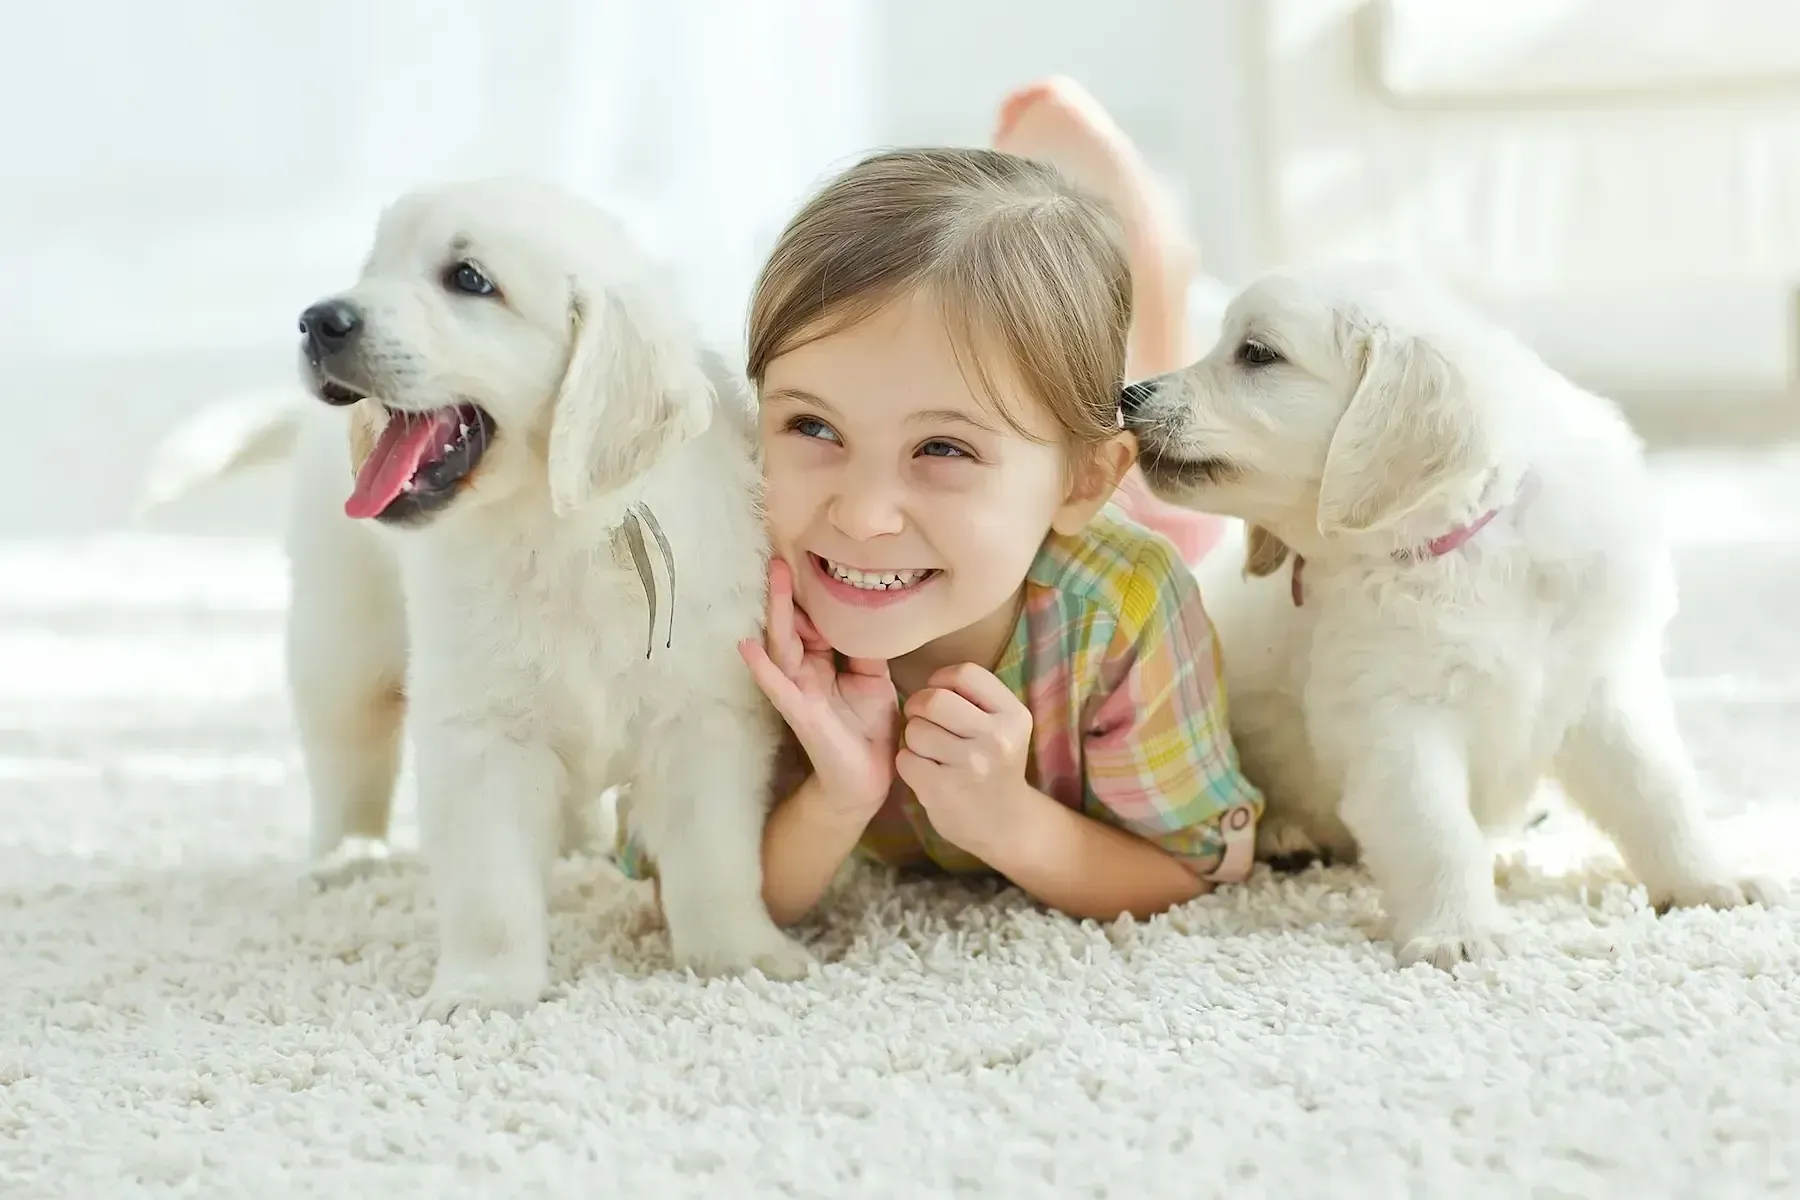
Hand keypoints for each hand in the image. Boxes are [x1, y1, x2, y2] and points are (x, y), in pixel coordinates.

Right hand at [739, 557, 897, 815]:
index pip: (813, 622)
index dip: (809, 595)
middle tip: (780, 559)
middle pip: (791, 627)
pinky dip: (762, 668)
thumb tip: (869, 614)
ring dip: (776, 615)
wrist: (868, 778)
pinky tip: (747, 648)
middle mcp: (805, 672)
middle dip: (786, 594)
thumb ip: (867, 648)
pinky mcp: (800, 714)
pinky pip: (778, 687)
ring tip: (772, 582)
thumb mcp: (874, 679)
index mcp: (823, 661)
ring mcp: (798, 691)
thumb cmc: (868, 727)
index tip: (807, 559)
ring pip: (782, 647)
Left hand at [895, 663, 1034, 858]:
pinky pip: (905, 759)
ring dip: (913, 737)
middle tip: (921, 718)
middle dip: (918, 706)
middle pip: (933, 699)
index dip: (941, 680)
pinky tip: (925, 771)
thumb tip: (932, 678)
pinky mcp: (943, 791)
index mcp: (1013, 715)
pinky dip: (908, 762)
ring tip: (929, 749)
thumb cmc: (995, 765)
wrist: (1006, 825)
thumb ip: (978, 699)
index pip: (964, 673)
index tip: (939, 694)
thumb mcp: (1005, 726)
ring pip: (915, 729)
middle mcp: (996, 739)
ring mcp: (970, 766)